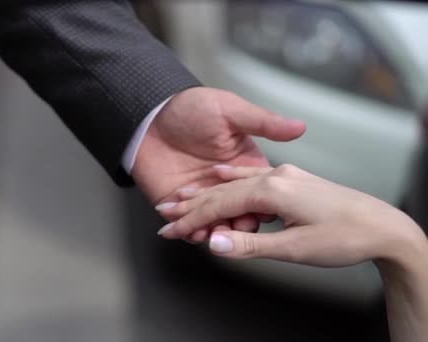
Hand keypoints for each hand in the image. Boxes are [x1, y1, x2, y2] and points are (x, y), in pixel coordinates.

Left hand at [131, 87, 305, 240]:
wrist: (151, 115)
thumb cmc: (191, 107)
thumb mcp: (231, 110)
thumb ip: (263, 122)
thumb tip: (299, 127)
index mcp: (243, 165)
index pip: (259, 193)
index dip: (263, 206)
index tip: (264, 214)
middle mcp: (223, 185)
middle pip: (239, 214)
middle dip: (239, 225)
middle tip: (236, 228)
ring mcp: (200, 196)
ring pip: (214, 224)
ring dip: (216, 232)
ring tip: (213, 234)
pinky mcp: (176, 204)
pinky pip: (187, 225)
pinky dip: (191, 232)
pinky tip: (192, 232)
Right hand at [157, 164, 426, 266]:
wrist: (384, 225)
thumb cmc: (344, 236)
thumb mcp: (294, 248)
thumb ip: (249, 244)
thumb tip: (213, 242)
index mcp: (272, 191)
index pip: (219, 206)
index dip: (191, 220)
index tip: (169, 231)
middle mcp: (275, 177)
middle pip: (221, 191)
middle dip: (189, 204)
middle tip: (163, 214)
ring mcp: (285, 176)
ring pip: (234, 183)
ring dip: (205, 192)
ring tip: (180, 197)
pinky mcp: (292, 180)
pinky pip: (250, 178)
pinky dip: (229, 181)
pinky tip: (219, 176)